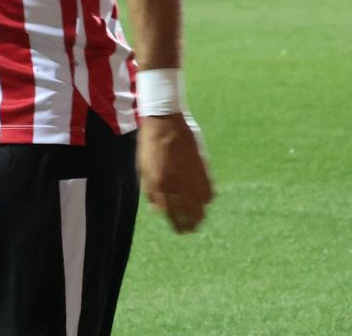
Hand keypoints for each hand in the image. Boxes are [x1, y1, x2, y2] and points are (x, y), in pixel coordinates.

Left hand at [138, 114, 214, 234]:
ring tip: (200, 219)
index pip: (171, 213)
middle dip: (191, 223)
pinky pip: (208, 188)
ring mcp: (190, 174)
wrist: (163, 120)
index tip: (181, 231)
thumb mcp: (143, 169)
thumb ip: (150, 191)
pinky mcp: (200, 166)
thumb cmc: (150, 144)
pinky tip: (206, 201)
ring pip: (200, 203)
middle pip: (188, 212)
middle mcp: (176, 182)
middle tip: (192, 229)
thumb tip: (156, 210)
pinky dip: (208, 197)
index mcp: (159, 183)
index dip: (177, 224)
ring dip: (201, 213)